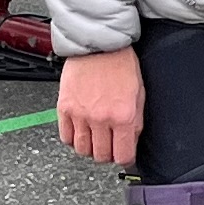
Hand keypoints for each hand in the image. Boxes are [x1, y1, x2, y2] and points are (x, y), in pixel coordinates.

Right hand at [57, 45, 145, 164]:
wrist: (99, 46)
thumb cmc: (121, 65)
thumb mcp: (139, 94)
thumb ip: (135, 121)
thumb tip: (131, 141)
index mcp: (123, 116)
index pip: (123, 155)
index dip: (125, 158)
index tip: (124, 154)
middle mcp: (101, 119)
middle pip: (101, 156)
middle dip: (108, 154)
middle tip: (110, 145)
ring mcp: (80, 115)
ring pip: (82, 150)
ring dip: (90, 148)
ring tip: (95, 138)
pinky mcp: (64, 109)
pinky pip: (66, 137)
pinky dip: (73, 139)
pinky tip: (81, 131)